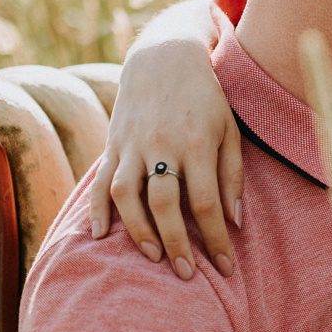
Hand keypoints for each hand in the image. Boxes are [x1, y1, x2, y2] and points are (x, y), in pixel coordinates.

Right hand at [86, 39, 242, 278]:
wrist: (164, 56)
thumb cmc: (205, 98)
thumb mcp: (228, 131)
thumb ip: (232, 176)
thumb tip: (235, 222)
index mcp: (196, 143)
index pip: (205, 202)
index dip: (215, 239)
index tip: (224, 268)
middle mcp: (161, 145)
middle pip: (165, 204)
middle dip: (177, 244)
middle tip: (187, 275)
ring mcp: (132, 144)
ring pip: (127, 195)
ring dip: (138, 231)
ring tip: (153, 257)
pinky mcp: (113, 142)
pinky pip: (99, 180)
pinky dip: (96, 209)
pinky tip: (100, 235)